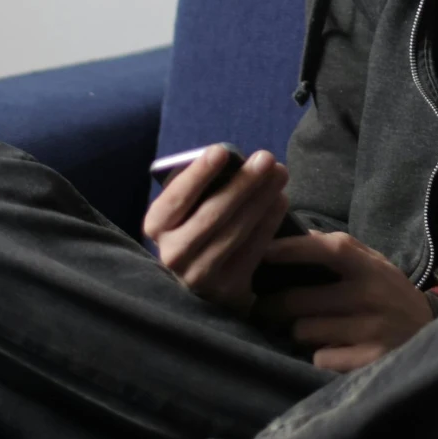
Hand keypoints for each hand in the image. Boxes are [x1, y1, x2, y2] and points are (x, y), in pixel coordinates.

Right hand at [142, 145, 288, 312]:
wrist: (206, 282)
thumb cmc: (199, 228)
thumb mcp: (187, 210)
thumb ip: (201, 190)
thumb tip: (234, 164)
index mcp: (156, 226)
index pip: (175, 198)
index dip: (198, 174)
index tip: (221, 150)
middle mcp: (172, 253)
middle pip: (211, 214)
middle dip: (242, 183)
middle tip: (264, 158)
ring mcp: (199, 275)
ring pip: (235, 231)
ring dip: (261, 198)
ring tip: (278, 173)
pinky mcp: (227, 288)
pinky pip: (252, 250)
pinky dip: (269, 222)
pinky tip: (280, 200)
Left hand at [252, 230, 434, 369]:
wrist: (433, 339)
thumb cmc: (392, 297)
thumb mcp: (377, 267)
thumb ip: (344, 250)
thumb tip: (299, 234)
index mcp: (371, 268)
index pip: (328, 249)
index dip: (293, 249)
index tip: (263, 253)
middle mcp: (371, 296)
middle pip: (300, 300)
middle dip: (273, 306)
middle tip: (264, 308)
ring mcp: (371, 331)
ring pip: (304, 331)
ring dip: (299, 332)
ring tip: (310, 330)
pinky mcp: (369, 361)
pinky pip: (320, 359)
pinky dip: (321, 356)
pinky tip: (334, 351)